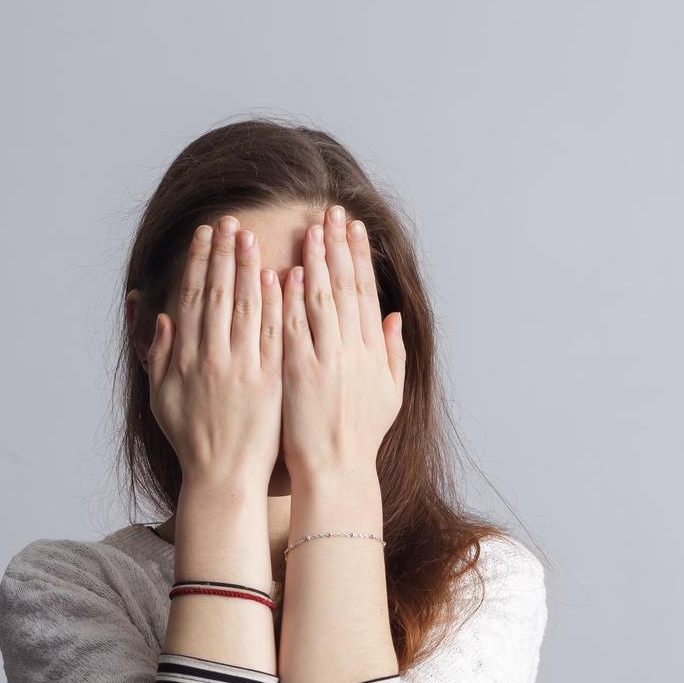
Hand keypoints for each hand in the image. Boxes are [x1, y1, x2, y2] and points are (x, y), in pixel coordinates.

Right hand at [144, 215, 282, 488]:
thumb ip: (159, 358)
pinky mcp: (269, 381)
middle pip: (218, 294)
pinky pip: (272, 334)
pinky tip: (280, 276)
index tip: (205, 235)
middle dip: (224, 254)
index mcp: (185, 358)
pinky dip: (275, 304)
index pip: (193, 298)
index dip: (199, 262)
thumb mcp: (162, 399)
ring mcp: (242, 368)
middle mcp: (212, 358)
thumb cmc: (192, 441)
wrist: (223, 477)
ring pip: (245, 307)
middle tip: (230, 221)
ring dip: (248, 268)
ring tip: (251, 236)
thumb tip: (163, 320)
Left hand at [279, 204, 406, 483]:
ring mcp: (326, 360)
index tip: (353, 227)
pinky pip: (295, 329)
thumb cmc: (360, 438)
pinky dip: (293, 301)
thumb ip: (393, 353)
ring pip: (321, 300)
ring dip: (316, 262)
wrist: (338, 471)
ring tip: (310, 228)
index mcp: (373, 352)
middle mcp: (352, 351)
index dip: (359, 256)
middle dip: (338, 245)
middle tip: (332, 211)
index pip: (365, 292)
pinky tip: (289, 272)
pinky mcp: (299, 373)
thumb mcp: (390, 395)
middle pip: (345, 287)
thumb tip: (394, 317)